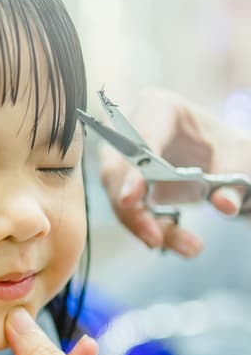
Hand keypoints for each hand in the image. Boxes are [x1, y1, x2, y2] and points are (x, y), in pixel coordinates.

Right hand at [100, 87, 250, 256]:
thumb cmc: (222, 144)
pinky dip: (147, 229)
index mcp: (157, 108)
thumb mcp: (238, 154)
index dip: (132, 170)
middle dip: (134, 211)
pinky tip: (170, 240)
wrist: (214, 156)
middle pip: (116, 174)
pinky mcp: (122, 185)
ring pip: (117, 198)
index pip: (138, 140)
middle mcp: (129, 131)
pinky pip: (125, 211)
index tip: (132, 198)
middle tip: (155, 238)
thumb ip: (233, 176)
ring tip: (186, 246)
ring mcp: (121, 160)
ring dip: (144, 226)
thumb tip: (224, 204)